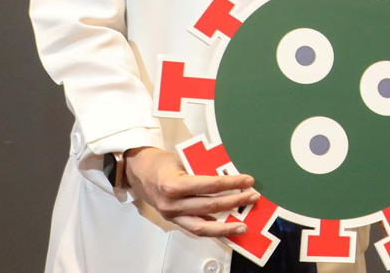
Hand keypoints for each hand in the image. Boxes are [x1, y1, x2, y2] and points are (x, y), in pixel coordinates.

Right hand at [123, 146, 257, 236]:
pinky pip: (195, 229)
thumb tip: (230, 173)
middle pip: (210, 206)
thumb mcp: (183, 159)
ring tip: (243, 224)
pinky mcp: (173, 221)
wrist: (137, 172)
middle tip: (252, 196)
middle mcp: (171, 203)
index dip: (232, 183)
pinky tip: (227, 228)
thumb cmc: (161, 163)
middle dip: (235, 201)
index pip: (210, 186)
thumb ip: (204, 168)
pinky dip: (213, 230)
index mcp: (173, 184)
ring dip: (226, 225)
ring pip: (203, 226)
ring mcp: (171, 215)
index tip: (248, 180)